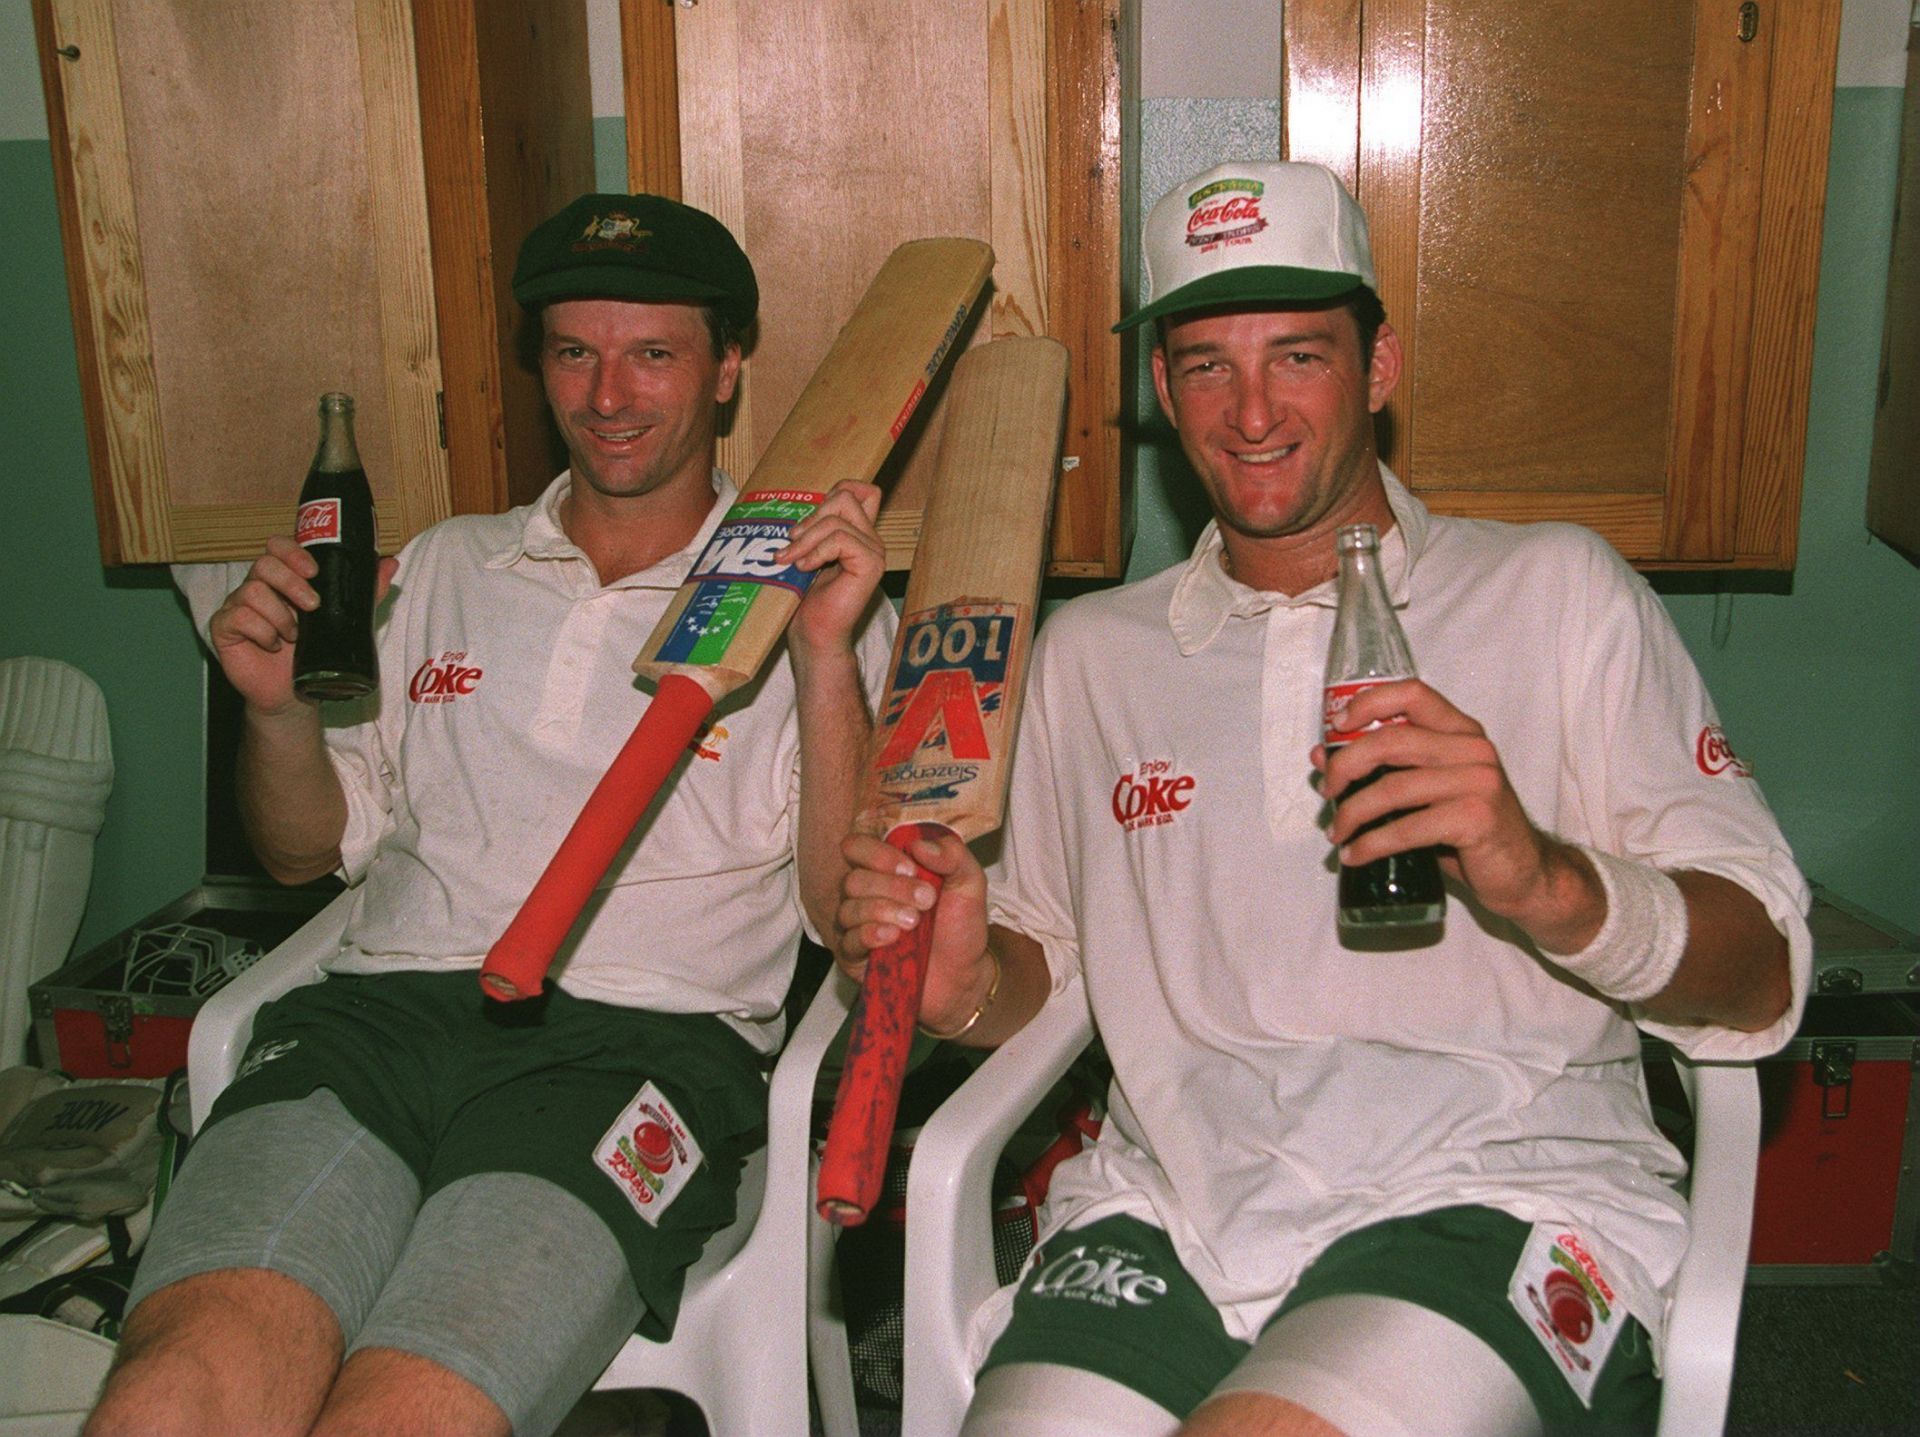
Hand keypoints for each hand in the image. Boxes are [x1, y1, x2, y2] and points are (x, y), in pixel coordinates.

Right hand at [210, 537, 397, 715]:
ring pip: (252, 592)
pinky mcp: (223, 627)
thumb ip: (366, 591)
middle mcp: (257, 586)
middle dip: (291, 583)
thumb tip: (390, 563)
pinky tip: (272, 645)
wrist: (293, 692)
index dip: (291, 552)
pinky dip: (261, 632)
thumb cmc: (313, 651)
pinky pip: (238, 617)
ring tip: (293, 636)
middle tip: (312, 607)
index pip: (277, 546)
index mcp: (283, 577)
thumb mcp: (345, 618)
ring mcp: (237, 605)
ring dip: (280, 616)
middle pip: (264, 565)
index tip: (314, 570)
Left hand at [781, 481, 885, 662]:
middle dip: (811, 517)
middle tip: (791, 544)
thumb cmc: (805, 598)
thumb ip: (812, 527)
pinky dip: (817, 551)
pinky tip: (806, 568)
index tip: (806, 524)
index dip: (835, 491)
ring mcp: (873, 552)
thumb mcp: (804, 551)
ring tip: (791, 560)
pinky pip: (841, 539)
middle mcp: (870, 539)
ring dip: (806, 538)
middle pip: (844, 497)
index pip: (860, 490)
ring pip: (837, 519)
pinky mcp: (870, 565)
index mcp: (858, 534)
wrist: (813, 633)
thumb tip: (798, 504)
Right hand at [836, 828, 994, 1029]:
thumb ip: (953, 856)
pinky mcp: (854, 956)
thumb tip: (919, 845)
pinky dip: (869, 934)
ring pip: (849, 908)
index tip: (910, 868)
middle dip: (892, 887)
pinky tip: (892, 937)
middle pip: (854, 879)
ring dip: (883, 910)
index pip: (857, 848)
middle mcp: (866, 895)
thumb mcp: (970, 884)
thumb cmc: (960, 928)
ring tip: (914, 922)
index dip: (877, 854)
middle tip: (926, 900)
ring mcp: (857, 926)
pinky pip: (847, 940)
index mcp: (886, 870)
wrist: (963, 975)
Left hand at [1313, 679, 1601, 945]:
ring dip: (1353, 813)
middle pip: (1391, 740)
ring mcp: (1479, 782)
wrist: (1525, 873)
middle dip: (1346, 766)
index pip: (1412, 693)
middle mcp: (1473, 749)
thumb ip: (1383, 769)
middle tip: (1328, 791)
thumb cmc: (1469, 829)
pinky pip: (1407, 828)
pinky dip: (1372, 844)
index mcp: (1461, 732)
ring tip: (1336, 833)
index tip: (1336, 726)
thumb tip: (1321, 755)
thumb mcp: (1427, 792)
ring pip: (1393, 787)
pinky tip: (1355, 855)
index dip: (1368, 703)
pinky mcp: (1476, 819)